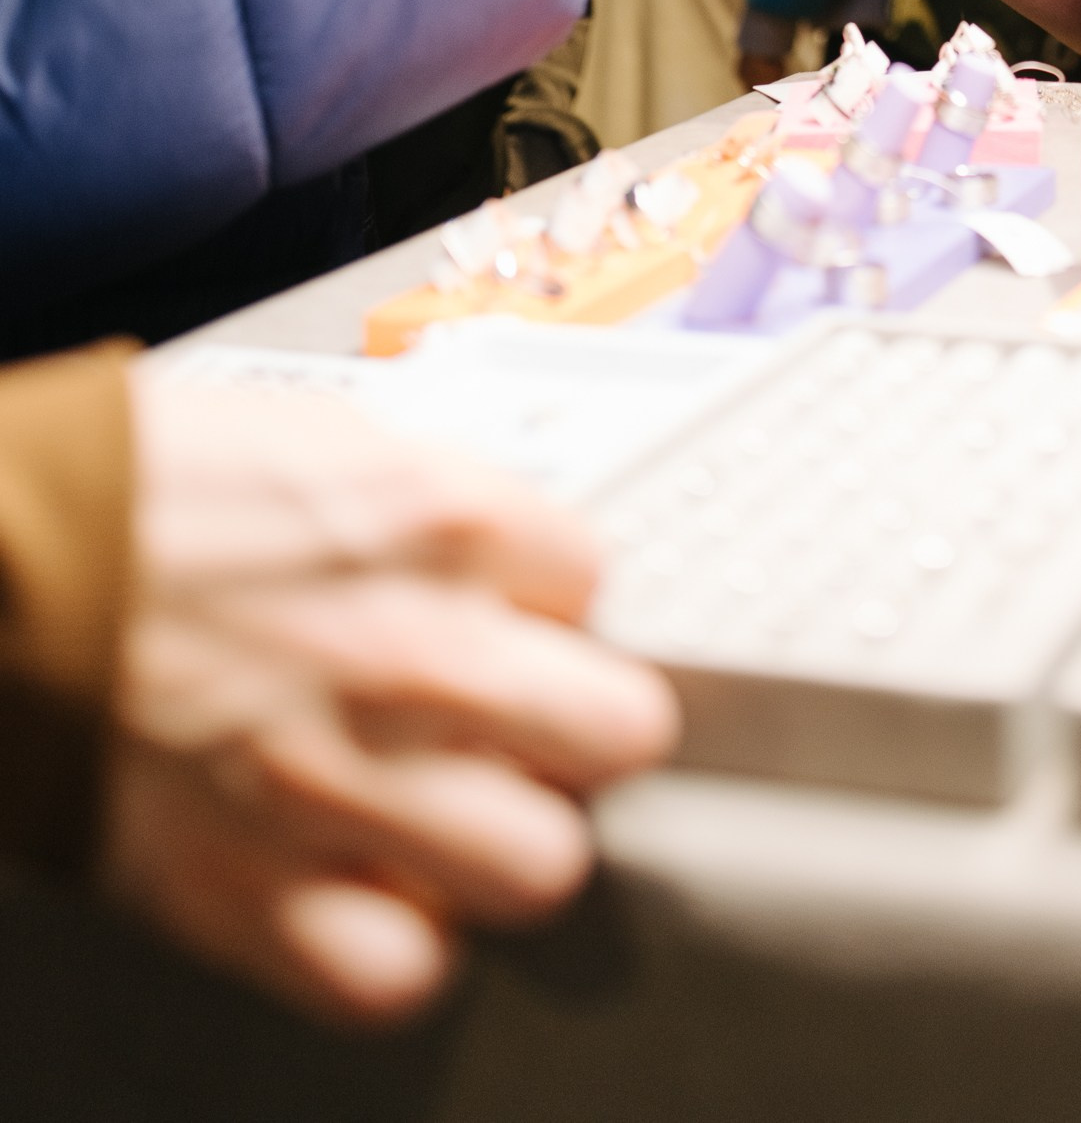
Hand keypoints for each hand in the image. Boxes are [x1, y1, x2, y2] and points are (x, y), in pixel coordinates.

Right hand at [105, 372, 678, 1025]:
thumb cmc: (133, 491)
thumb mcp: (321, 439)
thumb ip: (430, 502)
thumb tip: (500, 555)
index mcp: (442, 519)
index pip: (593, 580)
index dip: (545, 603)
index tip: (507, 615)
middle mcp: (420, 653)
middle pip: (618, 732)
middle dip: (575, 728)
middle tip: (518, 724)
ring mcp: (346, 782)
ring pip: (538, 866)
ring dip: (500, 843)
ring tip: (446, 814)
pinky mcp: (253, 891)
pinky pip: (395, 971)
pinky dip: (389, 945)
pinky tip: (363, 891)